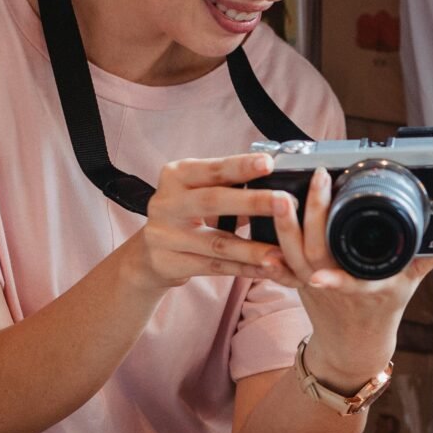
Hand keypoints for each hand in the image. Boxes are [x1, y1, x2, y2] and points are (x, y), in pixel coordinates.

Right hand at [126, 153, 281, 289]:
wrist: (148, 254)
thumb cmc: (187, 214)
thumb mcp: (198, 192)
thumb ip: (229, 186)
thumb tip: (278, 183)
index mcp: (176, 176)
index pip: (212, 169)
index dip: (240, 166)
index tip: (269, 163)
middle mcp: (166, 203)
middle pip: (212, 201)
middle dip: (252, 201)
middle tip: (284, 202)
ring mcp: (164, 235)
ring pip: (216, 242)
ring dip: (252, 248)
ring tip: (281, 252)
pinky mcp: (169, 263)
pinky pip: (214, 267)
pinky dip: (243, 268)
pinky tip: (266, 269)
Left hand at [260, 166, 432, 383]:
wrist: (354, 342)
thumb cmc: (386, 302)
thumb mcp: (419, 274)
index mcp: (368, 284)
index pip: (353, 269)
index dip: (338, 255)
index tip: (340, 225)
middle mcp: (337, 285)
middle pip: (318, 251)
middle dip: (312, 216)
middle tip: (317, 178)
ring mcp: (312, 284)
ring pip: (292, 255)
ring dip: (283, 227)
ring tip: (281, 195)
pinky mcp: (294, 280)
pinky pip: (278, 265)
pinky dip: (267, 251)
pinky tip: (257, 228)